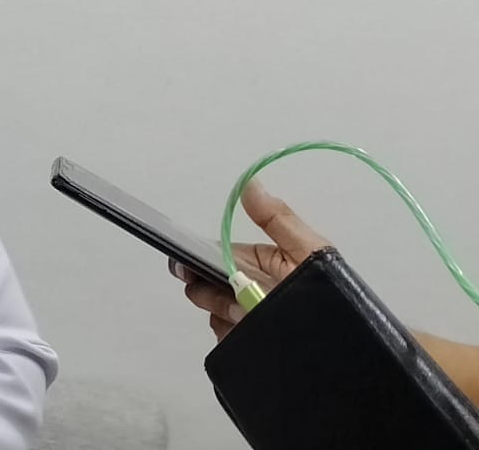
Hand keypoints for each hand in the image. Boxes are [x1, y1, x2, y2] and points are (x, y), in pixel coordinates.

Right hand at [171, 179, 330, 339]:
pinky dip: (230, 337)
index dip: (199, 260)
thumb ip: (277, 220)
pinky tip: (247, 335)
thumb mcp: (308, 253)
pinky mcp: (250, 347)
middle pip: (207, 287)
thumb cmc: (334, 298)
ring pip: (214, 316)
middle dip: (210, 292)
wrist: (350, 352)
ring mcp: (248, 321)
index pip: (217, 257)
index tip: (188, 265)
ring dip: (223, 316)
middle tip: (231, 300)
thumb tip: (250, 185)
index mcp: (260, 264)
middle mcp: (250, 290)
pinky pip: (225, 341)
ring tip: (248, 319)